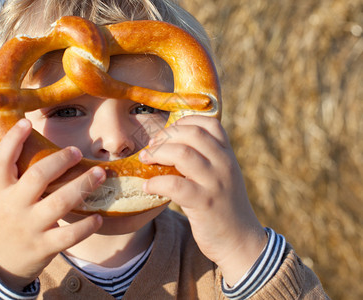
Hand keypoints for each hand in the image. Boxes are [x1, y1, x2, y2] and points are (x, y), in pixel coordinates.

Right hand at [0, 119, 104, 290]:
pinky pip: (70, 235)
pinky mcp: (43, 247)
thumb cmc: (4, 223)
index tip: (26, 122)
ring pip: (59, 202)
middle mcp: (14, 207)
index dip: (13, 140)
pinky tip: (98, 218)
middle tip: (77, 152)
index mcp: (1, 192)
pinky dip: (87, 226)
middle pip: (38, 176)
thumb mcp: (1, 199)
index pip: (1, 161)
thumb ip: (16, 180)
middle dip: (60, 161)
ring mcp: (29, 227)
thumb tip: (39, 149)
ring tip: (100, 174)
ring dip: (82, 185)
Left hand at [140, 116, 266, 284]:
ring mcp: (216, 183)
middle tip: (151, 147)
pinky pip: (174, 185)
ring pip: (183, 154)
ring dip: (157, 154)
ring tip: (145, 160)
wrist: (241, 241)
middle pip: (192, 134)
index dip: (184, 122)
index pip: (210, 123)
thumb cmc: (224, 207)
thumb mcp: (222, 176)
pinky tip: (147, 186)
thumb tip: (170, 145)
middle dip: (165, 136)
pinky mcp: (205, 203)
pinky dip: (155, 182)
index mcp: (228, 155)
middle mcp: (224, 164)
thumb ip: (206, 159)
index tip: (167, 133)